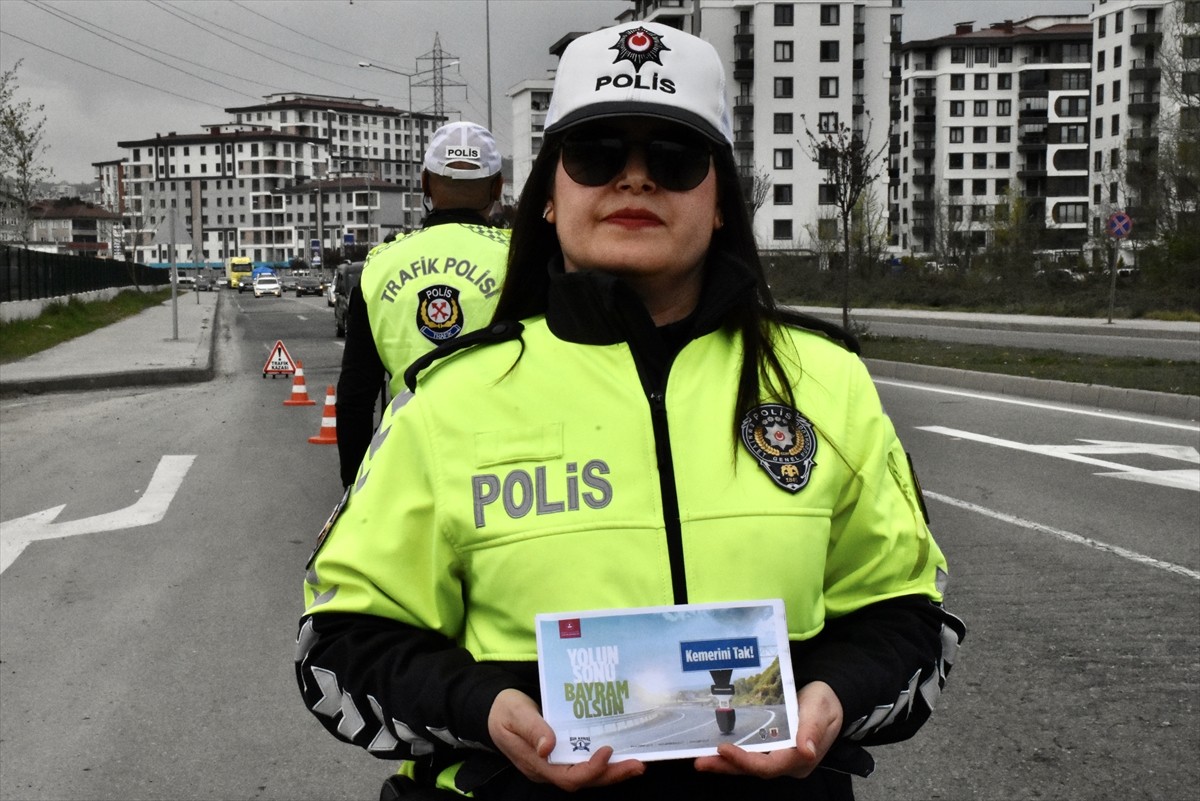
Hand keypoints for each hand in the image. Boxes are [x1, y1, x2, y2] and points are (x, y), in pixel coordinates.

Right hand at [487, 688, 645, 790]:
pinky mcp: (558, 756)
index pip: (568, 777)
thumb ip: (532, 729)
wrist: (492, 709)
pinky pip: (583, 765)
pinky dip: (603, 763)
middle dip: (611, 775)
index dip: (591, 769)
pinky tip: (619, 754)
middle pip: (583, 781)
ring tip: (636, 763)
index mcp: (535, 763)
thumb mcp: (516, 714)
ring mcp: (553, 765)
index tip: (608, 750)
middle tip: (638, 765)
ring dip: (611, 772)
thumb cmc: (504, 709)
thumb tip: (549, 747)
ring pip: (586, 775)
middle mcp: (547, 770)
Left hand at [693, 680, 842, 779]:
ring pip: (749, 765)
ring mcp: (780, 758)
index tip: (723, 749)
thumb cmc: (824, 702)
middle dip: (726, 767)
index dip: (745, 760)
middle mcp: (788, 763)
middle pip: (754, 770)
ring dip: (725, 763)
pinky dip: (732, 755)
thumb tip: (806, 750)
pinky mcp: (773, 750)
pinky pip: (751, 755)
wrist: (829, 698)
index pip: (769, 766)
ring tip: (700, 758)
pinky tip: (714, 749)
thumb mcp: (820, 710)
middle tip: (699, 762)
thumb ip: (812, 730)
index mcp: (800, 758)